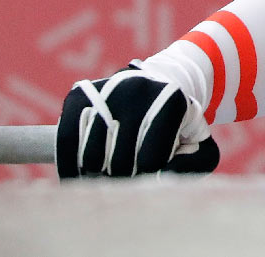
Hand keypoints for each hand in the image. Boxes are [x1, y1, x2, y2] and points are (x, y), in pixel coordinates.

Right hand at [56, 63, 218, 177]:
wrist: (159, 86)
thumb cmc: (179, 126)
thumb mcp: (200, 145)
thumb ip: (193, 166)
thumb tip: (158, 178)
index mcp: (172, 101)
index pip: (151, 159)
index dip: (151, 174)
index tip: (155, 169)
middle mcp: (138, 90)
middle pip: (119, 162)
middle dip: (125, 177)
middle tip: (131, 172)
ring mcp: (106, 90)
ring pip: (90, 158)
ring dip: (98, 174)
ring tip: (112, 170)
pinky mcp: (79, 95)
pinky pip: (64, 142)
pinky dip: (68, 168)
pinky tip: (79, 177)